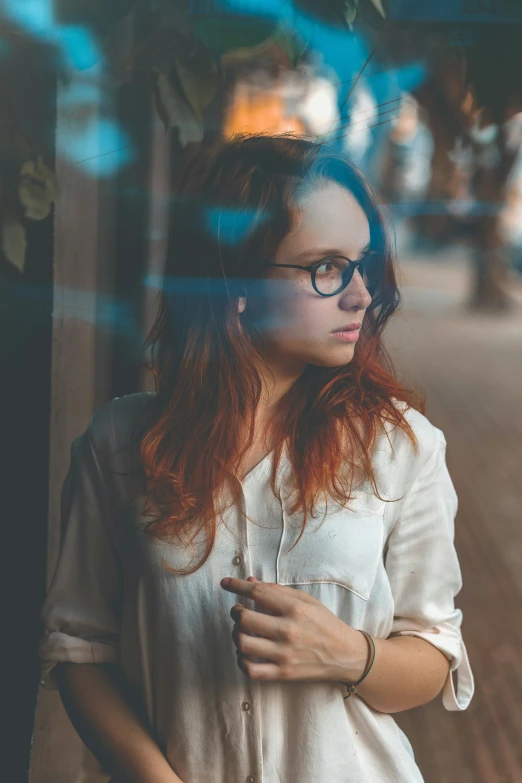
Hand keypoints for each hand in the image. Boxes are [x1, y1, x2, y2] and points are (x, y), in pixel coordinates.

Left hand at [220, 576, 367, 683]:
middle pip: (245, 619)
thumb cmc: (324, 623)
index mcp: (295, 609)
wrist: (345, 654)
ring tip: (242, 631)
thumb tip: (250, 581)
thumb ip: (276, 591)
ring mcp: (284, 654)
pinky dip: (242, 660)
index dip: (236, 587)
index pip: (257, 593)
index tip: (225, 584)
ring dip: (237, 635)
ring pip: (244, 644)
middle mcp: (288, 631)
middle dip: (236, 612)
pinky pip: (251, 670)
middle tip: (239, 611)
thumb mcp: (305, 601)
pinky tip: (245, 653)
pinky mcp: (283, 673)